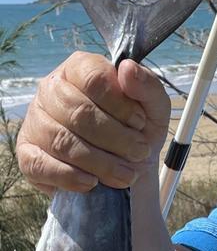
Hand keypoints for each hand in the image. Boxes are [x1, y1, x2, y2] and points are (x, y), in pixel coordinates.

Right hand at [17, 51, 170, 193]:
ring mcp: (36, 121)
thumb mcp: (154, 107)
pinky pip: (40, 165)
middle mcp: (51, 89)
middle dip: (116, 138)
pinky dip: (70, 176)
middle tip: (139, 152)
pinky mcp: (27, 153)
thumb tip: (128, 68)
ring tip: (126, 174)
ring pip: (63, 141)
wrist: (129, 166)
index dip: (120, 104)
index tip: (140, 123)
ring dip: (101, 162)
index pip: (93, 79)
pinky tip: (93, 182)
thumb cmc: (139, 129)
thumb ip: (148, 86)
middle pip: (79, 112)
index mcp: (80, 68)